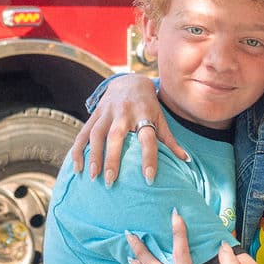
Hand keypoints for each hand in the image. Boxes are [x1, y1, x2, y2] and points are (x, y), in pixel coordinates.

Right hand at [72, 75, 188, 184]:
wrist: (129, 81)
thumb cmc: (148, 106)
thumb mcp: (160, 118)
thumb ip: (169, 140)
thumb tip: (185, 160)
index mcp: (144, 115)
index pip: (148, 138)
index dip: (149, 158)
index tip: (149, 178)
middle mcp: (124, 112)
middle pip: (116, 136)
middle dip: (112, 159)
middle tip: (111, 182)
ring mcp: (107, 112)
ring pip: (96, 134)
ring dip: (93, 155)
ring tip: (92, 177)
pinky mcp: (95, 114)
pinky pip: (84, 132)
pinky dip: (78, 149)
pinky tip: (78, 167)